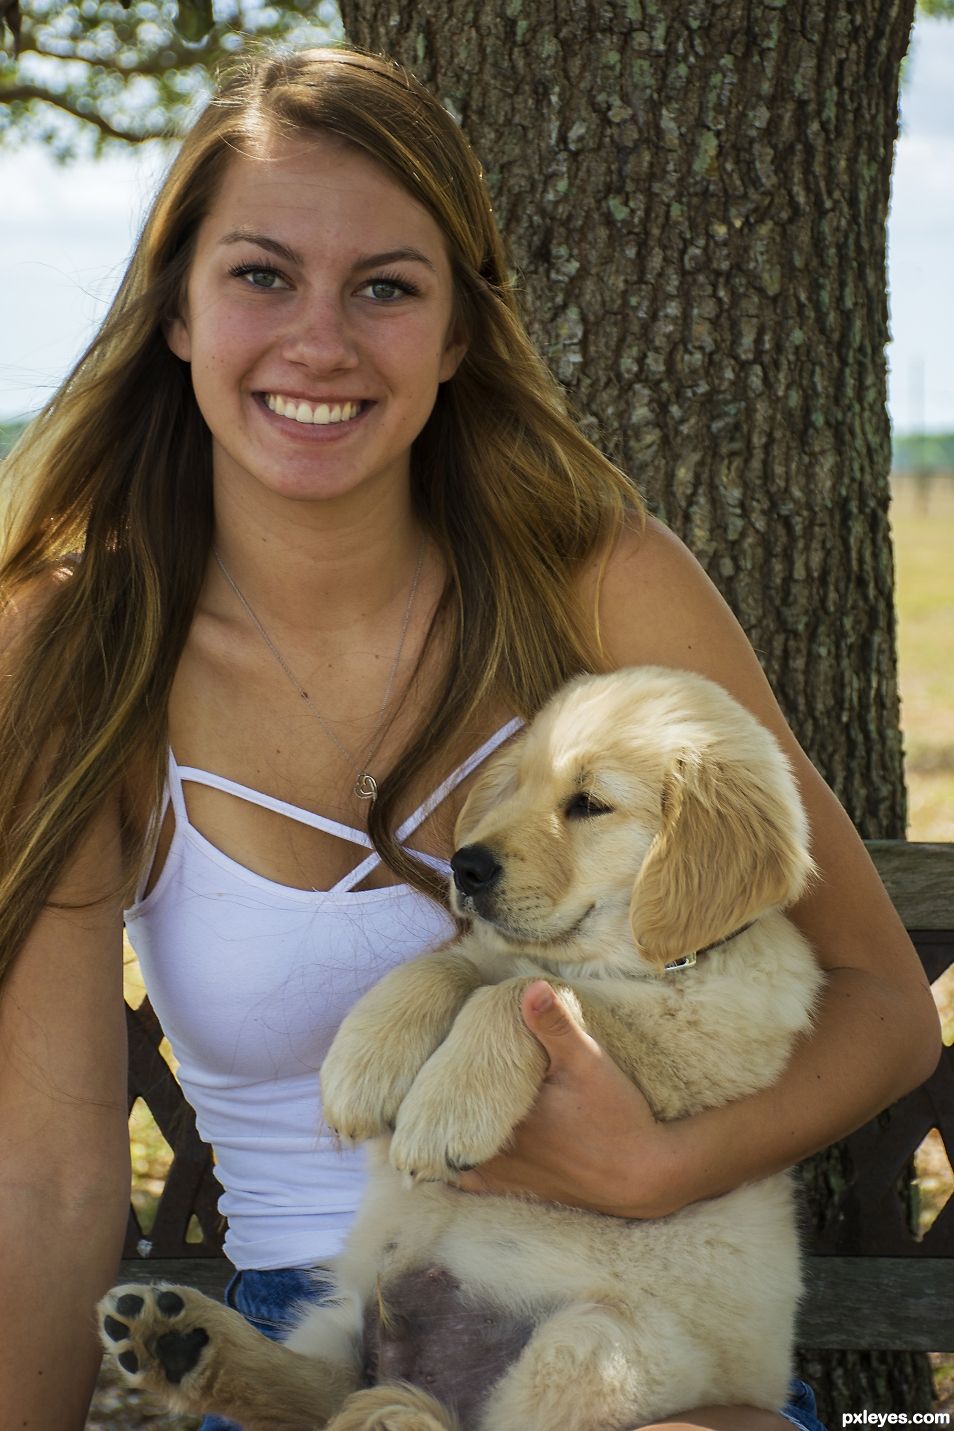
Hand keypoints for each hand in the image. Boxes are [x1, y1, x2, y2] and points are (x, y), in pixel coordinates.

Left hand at [455, 981, 681, 1216]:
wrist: (647, 1174)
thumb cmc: (617, 1117)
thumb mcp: (588, 1062)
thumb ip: (555, 1025)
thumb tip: (529, 987)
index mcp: (506, 1118)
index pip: (453, 1099)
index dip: (439, 1079)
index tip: (433, 1056)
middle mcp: (500, 1153)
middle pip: (449, 1128)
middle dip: (437, 1105)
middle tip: (430, 1079)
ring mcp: (509, 1177)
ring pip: (456, 1157)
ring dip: (446, 1134)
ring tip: (437, 1108)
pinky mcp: (524, 1190)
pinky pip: (476, 1182)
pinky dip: (462, 1166)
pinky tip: (459, 1149)